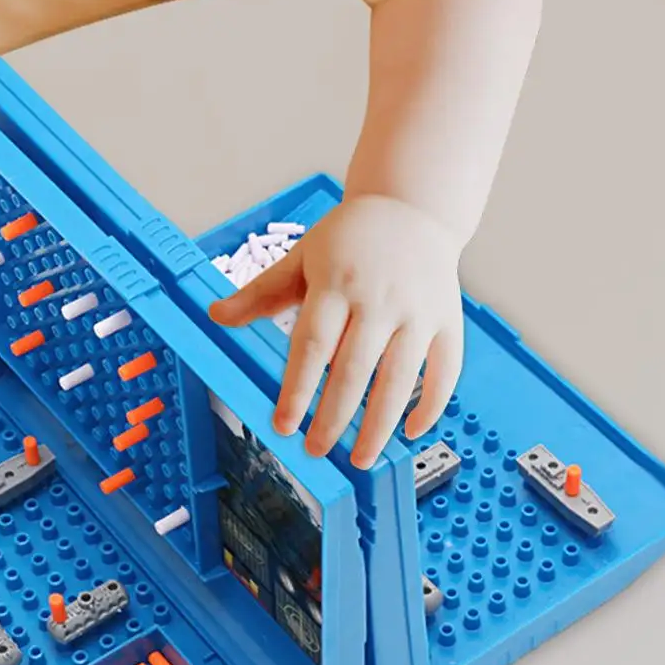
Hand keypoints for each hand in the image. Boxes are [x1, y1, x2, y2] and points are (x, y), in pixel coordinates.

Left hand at [209, 196, 464, 467]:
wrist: (411, 206)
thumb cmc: (350, 237)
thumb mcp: (302, 257)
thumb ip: (261, 292)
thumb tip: (215, 316)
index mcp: (337, 283)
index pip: (313, 345)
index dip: (297, 389)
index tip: (284, 425)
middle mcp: (379, 299)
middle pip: (354, 369)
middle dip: (334, 417)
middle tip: (315, 450)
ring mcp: (418, 311)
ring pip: (400, 378)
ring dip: (380, 424)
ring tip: (359, 458)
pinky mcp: (448, 320)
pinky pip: (445, 370)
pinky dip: (431, 405)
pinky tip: (410, 432)